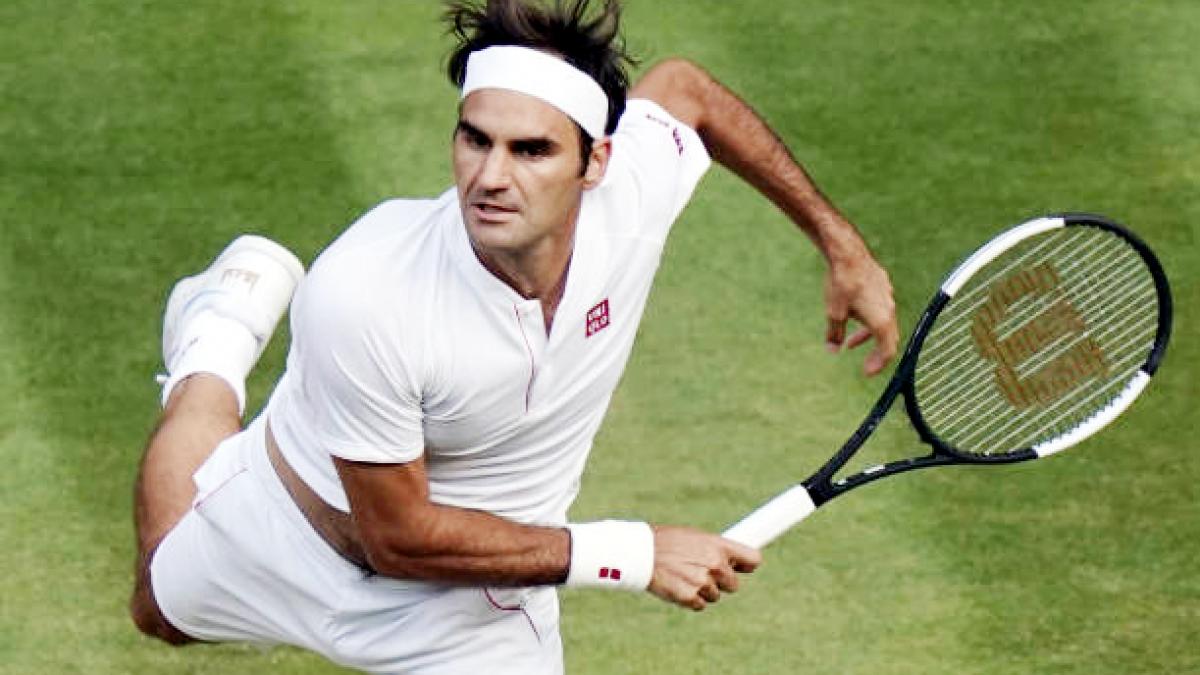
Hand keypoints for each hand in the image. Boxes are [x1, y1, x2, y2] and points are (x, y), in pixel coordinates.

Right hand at [647, 525, 761, 610]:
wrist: (641, 553)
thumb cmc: (667, 542)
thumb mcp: (695, 537)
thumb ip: (716, 549)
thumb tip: (740, 563)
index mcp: (718, 545)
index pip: (753, 559)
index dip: (747, 565)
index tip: (743, 567)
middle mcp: (715, 563)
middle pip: (734, 584)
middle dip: (719, 581)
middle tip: (698, 571)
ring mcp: (704, 581)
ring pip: (715, 596)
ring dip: (702, 590)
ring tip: (682, 575)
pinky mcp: (691, 597)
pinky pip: (700, 604)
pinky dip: (690, 599)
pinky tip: (677, 585)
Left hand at [823, 244, 898, 375]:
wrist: (847, 254)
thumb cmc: (841, 285)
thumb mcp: (834, 313)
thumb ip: (834, 334)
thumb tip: (832, 349)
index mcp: (881, 320)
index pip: (888, 350)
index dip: (879, 364)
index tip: (867, 372)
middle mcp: (889, 309)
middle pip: (888, 337)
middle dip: (875, 352)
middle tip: (865, 363)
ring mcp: (888, 296)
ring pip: (883, 322)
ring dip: (868, 334)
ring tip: (850, 341)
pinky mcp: (883, 284)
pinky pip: (881, 307)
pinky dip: (870, 318)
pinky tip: (854, 314)